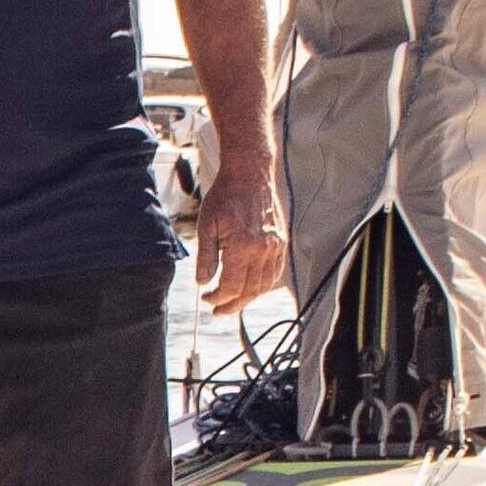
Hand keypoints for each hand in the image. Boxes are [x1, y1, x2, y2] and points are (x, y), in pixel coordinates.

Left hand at [193, 171, 288, 310]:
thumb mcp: (207, 225)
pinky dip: (263, 284)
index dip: (218, 298)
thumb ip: (206, 257)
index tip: (206, 298)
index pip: (232, 286)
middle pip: (250, 291)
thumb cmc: (225, 196)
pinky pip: (275, 272)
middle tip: (218, 310)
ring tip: (232, 301)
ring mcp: (276, 246)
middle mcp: (264, 249)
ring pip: (265, 285)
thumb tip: (203, 282)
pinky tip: (250, 286)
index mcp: (243, 246)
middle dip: (233, 305)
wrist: (249, 175)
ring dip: (248, 297)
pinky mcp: (282, 242)